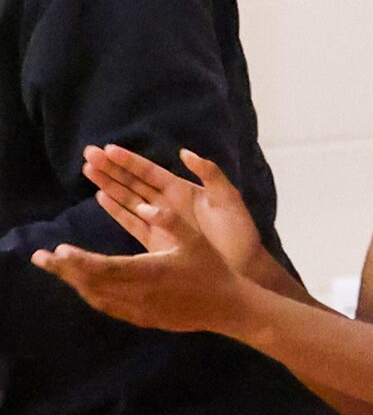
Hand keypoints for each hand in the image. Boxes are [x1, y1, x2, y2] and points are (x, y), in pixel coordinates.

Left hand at [33, 162, 261, 336]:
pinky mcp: (143, 318)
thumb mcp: (195, 239)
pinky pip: (108, 307)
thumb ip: (169, 219)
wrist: (228, 308)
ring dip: (74, 282)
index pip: (103, 266)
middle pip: (91, 283)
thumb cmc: (212, 270)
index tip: (58, 249)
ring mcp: (139, 309)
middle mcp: (139, 293)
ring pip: (96, 297)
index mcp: (150, 271)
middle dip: (64, 270)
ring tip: (57, 268)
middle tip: (41, 258)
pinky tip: (83, 286)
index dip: (77, 260)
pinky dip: (91, 295)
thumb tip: (145, 205)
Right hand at [83, 146, 273, 282]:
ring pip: (128, 198)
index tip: (109, 148)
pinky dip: (117, 211)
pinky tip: (102, 198)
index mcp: (182, 190)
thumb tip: (185, 153)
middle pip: (133, 182)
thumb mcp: (228, 199)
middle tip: (88, 154)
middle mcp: (167, 203)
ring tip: (88, 170)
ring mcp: (159, 221)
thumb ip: (210, 174)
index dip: (130, 161)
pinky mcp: (156, 240)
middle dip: (111, 168)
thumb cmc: (240, 232)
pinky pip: (132, 222)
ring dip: (108, 185)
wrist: (243, 266)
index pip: (150, 171)